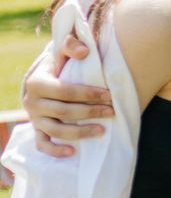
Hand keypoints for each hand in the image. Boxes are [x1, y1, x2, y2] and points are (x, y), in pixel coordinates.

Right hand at [22, 33, 109, 155]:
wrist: (46, 76)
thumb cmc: (59, 63)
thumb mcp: (62, 51)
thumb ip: (71, 45)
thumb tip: (85, 52)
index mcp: (36, 83)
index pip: (65, 92)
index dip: (89, 94)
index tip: (109, 95)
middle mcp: (31, 103)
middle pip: (64, 112)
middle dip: (90, 112)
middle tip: (112, 111)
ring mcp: (34, 118)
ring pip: (55, 130)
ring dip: (80, 132)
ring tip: (102, 130)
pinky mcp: (37, 130)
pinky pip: (42, 145)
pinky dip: (55, 151)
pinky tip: (73, 152)